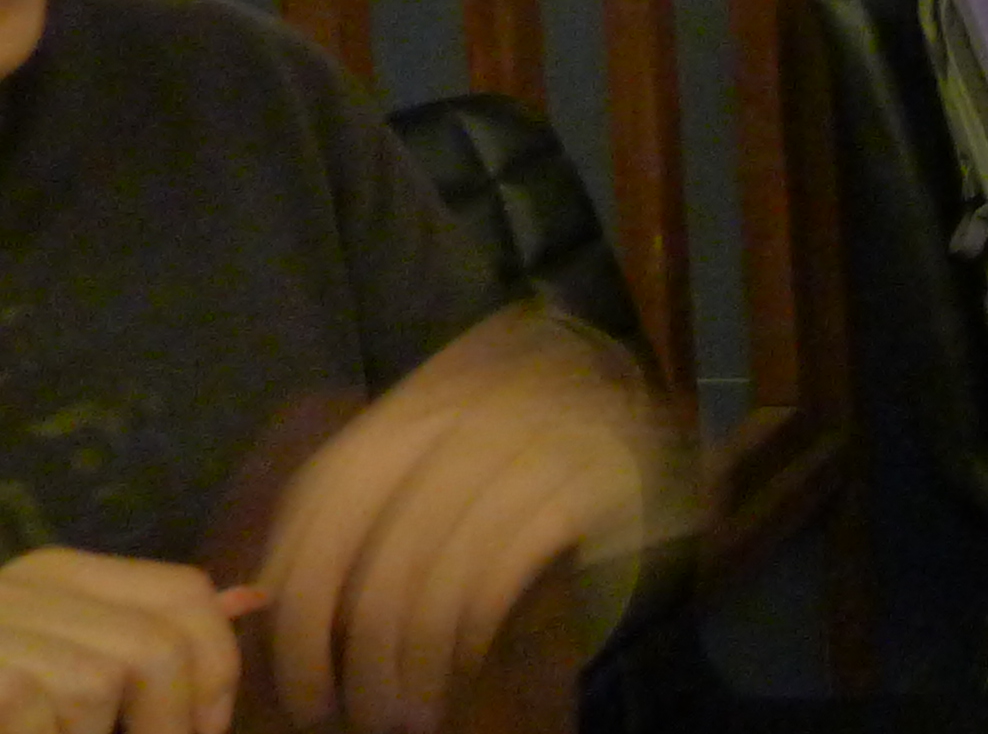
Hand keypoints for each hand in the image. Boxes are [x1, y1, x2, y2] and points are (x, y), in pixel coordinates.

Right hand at [0, 550, 258, 733]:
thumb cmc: (7, 689)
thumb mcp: (69, 649)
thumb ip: (152, 625)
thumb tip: (253, 598)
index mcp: (61, 572)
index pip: (183, 591)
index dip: (216, 664)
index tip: (211, 727)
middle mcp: (28, 584)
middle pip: (155, 644)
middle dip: (174, 718)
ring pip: (99, 686)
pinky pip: (44, 721)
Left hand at [259, 309, 679, 733]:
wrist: (618, 395)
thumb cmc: (491, 448)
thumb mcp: (412, 463)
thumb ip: (349, 514)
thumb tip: (260, 598)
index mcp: (398, 420)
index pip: (322, 525)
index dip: (300, 618)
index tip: (301, 689)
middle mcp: (455, 429)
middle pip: (380, 570)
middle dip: (360, 663)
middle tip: (358, 718)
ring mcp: (524, 452)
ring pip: (440, 584)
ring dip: (415, 667)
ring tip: (407, 714)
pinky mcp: (582, 484)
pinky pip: (500, 579)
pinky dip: (469, 636)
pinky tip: (460, 667)